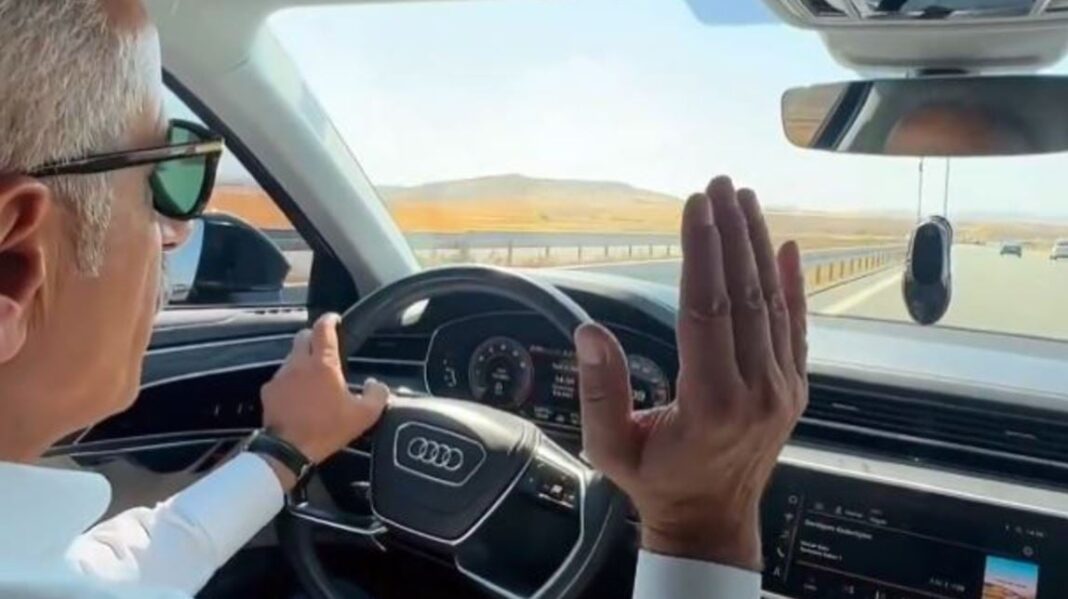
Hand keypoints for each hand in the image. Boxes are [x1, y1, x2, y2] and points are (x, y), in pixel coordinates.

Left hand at [260, 313, 388, 487]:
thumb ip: (376, 395)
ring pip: (291, 357)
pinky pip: (281, 378)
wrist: (289, 450)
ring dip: (301, 360)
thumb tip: (376, 384)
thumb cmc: (328, 429)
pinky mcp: (268, 391)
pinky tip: (297, 395)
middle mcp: (299, 363)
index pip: (323, 328)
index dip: (329, 319)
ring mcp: (281, 376)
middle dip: (314, 337)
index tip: (334, 319)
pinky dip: (290, 381)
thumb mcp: (364, 415)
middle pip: (303, 337)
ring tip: (312, 377)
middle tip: (324, 348)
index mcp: (323, 363)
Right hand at [574, 176, 806, 570]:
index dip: (701, 252)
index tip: (695, 206)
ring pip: (771, 302)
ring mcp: (781, 387)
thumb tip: (589, 332)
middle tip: (719, 186)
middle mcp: (755, 389)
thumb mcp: (610, 448)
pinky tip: (789, 247)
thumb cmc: (657, 483)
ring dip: (757, 247)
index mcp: (710, 402)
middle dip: (730, 234)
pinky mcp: (794, 387)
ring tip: (745, 201)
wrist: (713, 521)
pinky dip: (794, 285)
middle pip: (744, 294)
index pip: (706, 309)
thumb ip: (600, 391)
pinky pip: (796, 326)